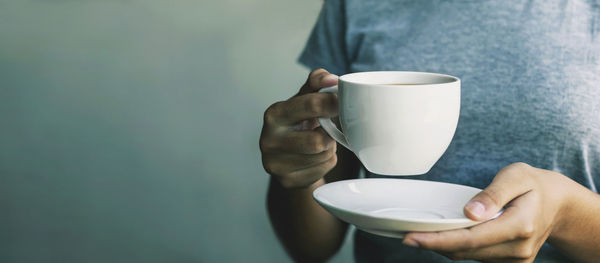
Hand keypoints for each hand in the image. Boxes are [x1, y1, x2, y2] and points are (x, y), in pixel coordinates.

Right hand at [260, 69, 338, 188]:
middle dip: (330, 135)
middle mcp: (269, 140)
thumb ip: (318, 81)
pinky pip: (322, 170)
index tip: (341, 103)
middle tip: (329, 129)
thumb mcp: (305, 96)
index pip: (310, 105)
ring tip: (320, 142)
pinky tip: (316, 157)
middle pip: (317, 141)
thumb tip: (332, 79)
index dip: (332, 103)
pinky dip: (326, 162)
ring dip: (330, 148)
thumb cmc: (299, 120)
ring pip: (322, 156)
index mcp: (274, 114)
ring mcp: (275, 164)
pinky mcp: (286, 181)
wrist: (286, 152)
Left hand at [402, 162, 572, 262]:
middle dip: (434, 245)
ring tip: (419, 236)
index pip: (470, 238)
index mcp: (520, 225)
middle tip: (406, 236)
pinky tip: (442, 238)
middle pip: (466, 251)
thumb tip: (470, 212)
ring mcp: (516, 259)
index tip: (411, 238)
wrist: (558, 204)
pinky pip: (477, 258)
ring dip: (444, 248)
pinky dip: (458, 249)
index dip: (437, 240)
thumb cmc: (533, 184)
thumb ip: (493, 193)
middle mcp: (518, 248)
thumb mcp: (516, 175)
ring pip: (469, 257)